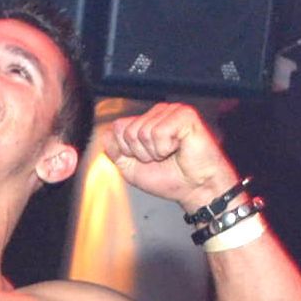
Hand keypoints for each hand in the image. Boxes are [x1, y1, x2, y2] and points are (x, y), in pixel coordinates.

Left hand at [104, 103, 237, 213]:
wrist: (195, 189)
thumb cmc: (170, 178)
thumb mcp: (131, 169)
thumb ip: (115, 152)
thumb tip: (105, 135)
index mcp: (146, 122)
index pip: (118, 128)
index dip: (127, 151)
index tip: (145, 160)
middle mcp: (158, 113)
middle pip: (128, 131)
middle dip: (141, 153)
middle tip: (160, 158)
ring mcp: (171, 112)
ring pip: (142, 132)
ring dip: (154, 152)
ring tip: (170, 154)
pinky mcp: (185, 115)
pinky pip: (159, 132)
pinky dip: (165, 148)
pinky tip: (178, 148)